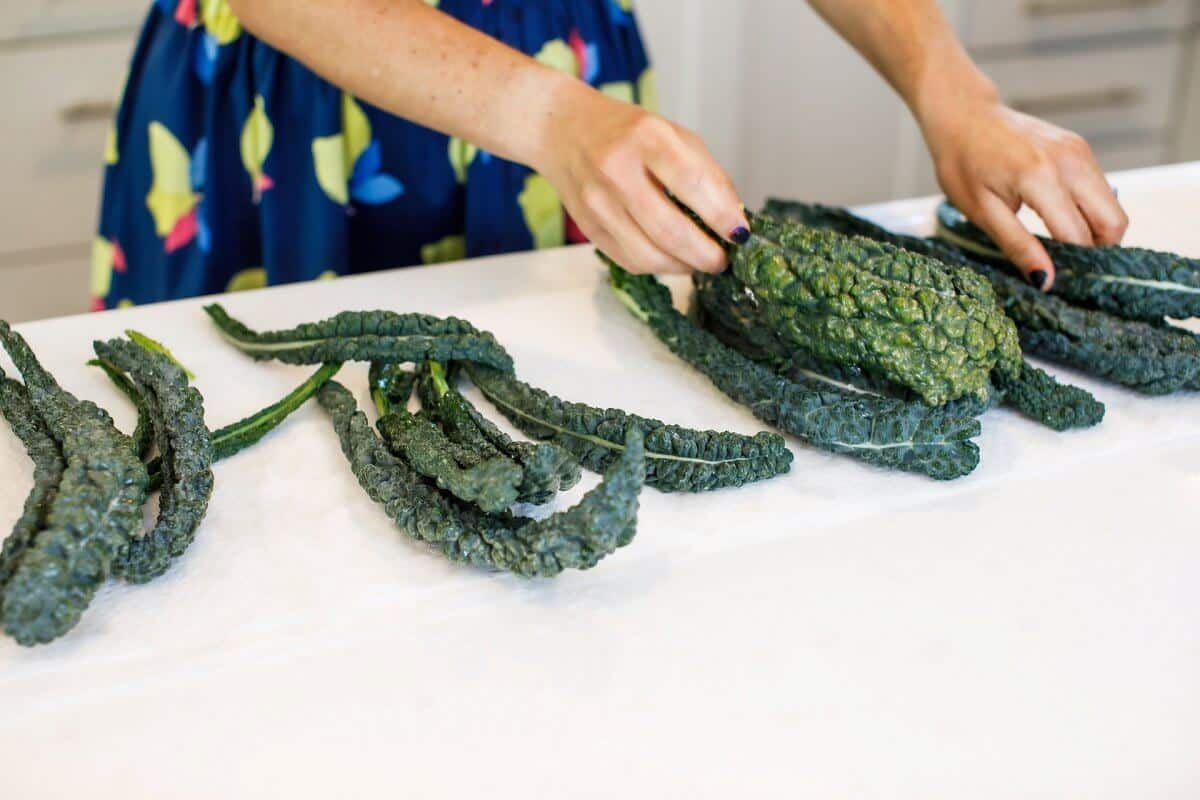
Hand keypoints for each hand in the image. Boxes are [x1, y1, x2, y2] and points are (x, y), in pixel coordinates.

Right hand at [533, 82, 748, 274]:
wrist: (562, 129)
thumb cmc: (627, 132)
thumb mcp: (672, 134)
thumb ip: (706, 173)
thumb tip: (734, 221)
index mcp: (647, 138)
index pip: (693, 184)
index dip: (722, 216)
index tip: (740, 235)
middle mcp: (617, 171)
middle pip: (670, 231)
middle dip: (706, 255)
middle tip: (723, 260)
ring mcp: (598, 203)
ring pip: (649, 255)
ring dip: (683, 266)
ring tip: (699, 261)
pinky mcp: (587, 227)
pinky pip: (630, 260)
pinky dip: (658, 266)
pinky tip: (672, 258)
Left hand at [921, 91, 1127, 289]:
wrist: (963, 115)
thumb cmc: (961, 163)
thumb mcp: (981, 211)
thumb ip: (1017, 245)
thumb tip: (1046, 280)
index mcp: (1040, 177)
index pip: (1078, 235)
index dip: (1073, 265)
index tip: (1058, 282)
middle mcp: (1070, 161)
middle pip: (1113, 221)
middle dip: (1096, 250)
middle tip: (1066, 267)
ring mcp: (1079, 151)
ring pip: (1111, 206)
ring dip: (1095, 231)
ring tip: (1060, 246)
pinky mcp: (1080, 147)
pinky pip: (1099, 189)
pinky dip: (1089, 211)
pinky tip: (1058, 219)